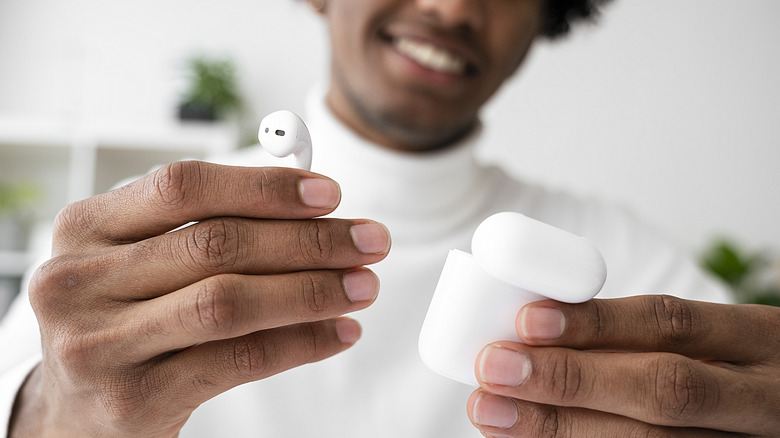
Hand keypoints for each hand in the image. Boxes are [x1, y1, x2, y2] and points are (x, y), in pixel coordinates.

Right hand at [9, 161, 390, 436]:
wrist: (74, 408)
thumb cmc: (123, 318)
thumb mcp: (141, 259)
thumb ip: (208, 223)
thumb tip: (311, 202)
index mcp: (84, 228)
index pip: (184, 187)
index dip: (265, 187)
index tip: (330, 194)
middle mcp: (79, 282)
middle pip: (216, 244)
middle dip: (309, 240)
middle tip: (369, 240)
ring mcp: (100, 344)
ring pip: (229, 302)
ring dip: (312, 290)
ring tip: (363, 286)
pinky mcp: (134, 399)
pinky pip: (238, 361)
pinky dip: (300, 343)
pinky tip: (338, 332)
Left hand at [467, 295, 779, 436]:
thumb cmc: (727, 369)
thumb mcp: (709, 339)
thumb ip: (636, 336)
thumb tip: (533, 328)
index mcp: (756, 339)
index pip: (670, 323)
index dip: (595, 323)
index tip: (527, 320)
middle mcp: (759, 397)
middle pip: (661, 389)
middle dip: (569, 380)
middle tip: (495, 369)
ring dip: (561, 428)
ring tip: (495, 411)